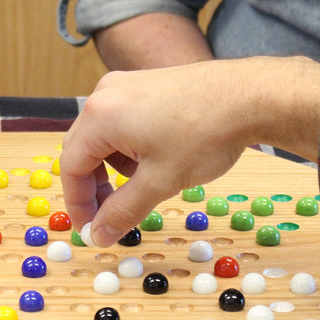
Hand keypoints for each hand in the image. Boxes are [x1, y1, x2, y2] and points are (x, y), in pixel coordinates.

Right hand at [59, 56, 319, 246]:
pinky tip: (158, 158)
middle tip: (111, 215)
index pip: (70, 167)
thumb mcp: (160, 183)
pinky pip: (121, 120)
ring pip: (103, 136)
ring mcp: (125, 84)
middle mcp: (105, 95)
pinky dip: (129, 146)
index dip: (78, 203)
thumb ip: (123, 212)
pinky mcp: (145, 83)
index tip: (91, 229)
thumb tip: (98, 236)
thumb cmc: (204, 135)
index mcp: (100, 117)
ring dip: (114, 167)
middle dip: (94, 186)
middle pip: (81, 149)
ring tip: (145, 183)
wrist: (249, 96)